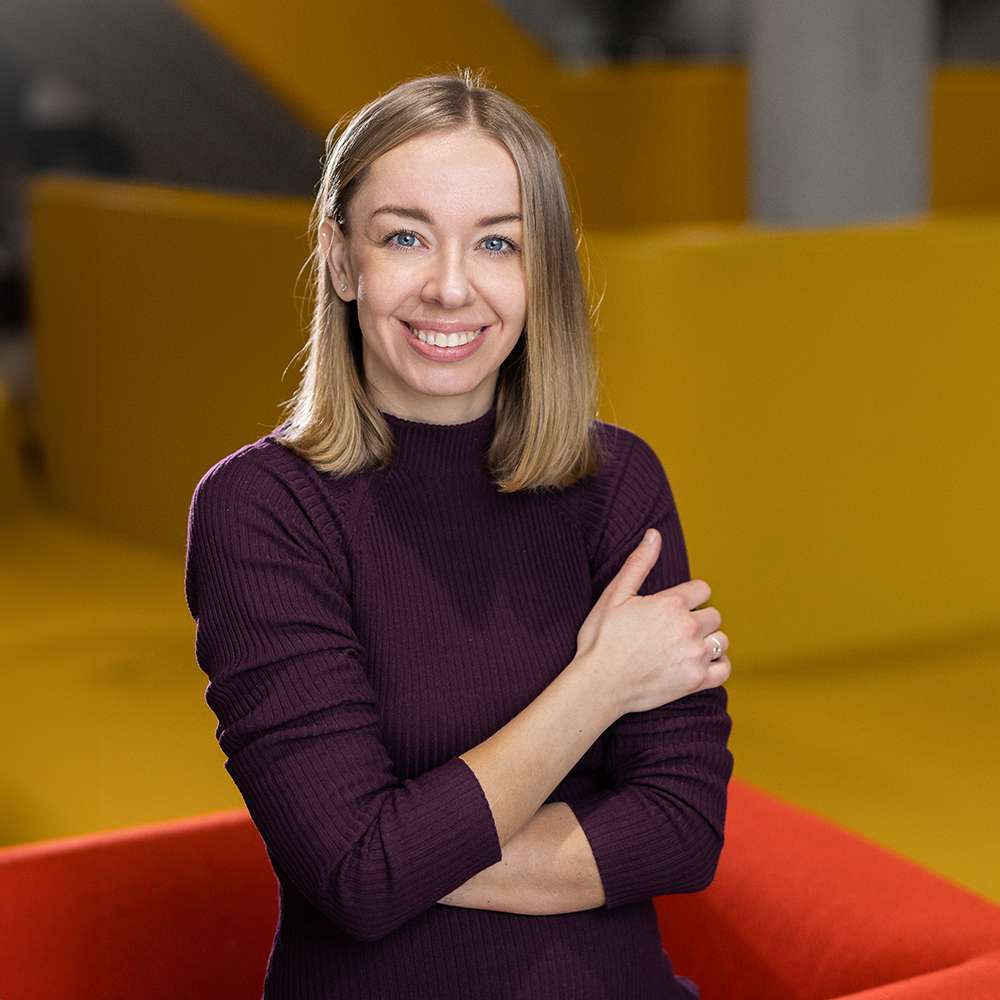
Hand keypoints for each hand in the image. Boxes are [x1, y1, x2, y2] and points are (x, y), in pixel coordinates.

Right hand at [575, 528, 730, 716]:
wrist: (598, 684)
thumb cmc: (602, 639)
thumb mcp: (615, 595)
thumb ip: (639, 563)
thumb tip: (654, 534)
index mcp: (671, 603)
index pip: (702, 590)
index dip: (689, 596)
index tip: (673, 607)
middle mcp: (688, 627)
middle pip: (714, 615)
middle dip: (698, 618)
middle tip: (675, 629)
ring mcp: (695, 655)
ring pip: (720, 640)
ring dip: (708, 641)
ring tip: (686, 647)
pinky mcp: (696, 681)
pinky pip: (724, 669)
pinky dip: (717, 665)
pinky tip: (701, 663)